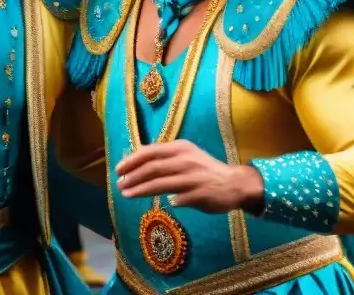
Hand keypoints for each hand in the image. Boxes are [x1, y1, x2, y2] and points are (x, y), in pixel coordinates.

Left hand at [115, 140, 264, 214]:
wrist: (235, 183)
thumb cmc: (204, 169)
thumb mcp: (185, 156)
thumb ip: (165, 159)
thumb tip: (137, 164)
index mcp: (180, 148)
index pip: (150, 152)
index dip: (132, 160)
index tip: (118, 170)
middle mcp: (185, 160)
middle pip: (152, 167)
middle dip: (133, 176)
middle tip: (119, 185)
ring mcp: (193, 177)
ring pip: (161, 183)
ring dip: (141, 190)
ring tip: (127, 194)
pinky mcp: (199, 194)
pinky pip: (178, 199)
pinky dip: (169, 201)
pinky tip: (163, 205)